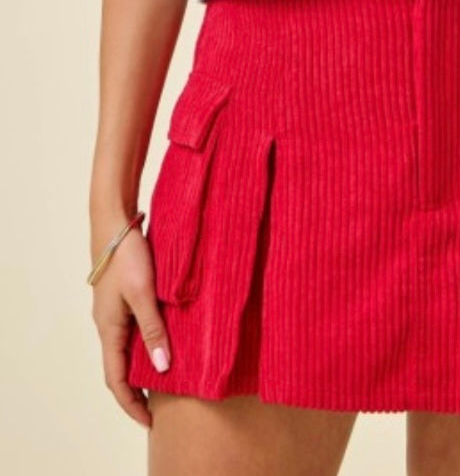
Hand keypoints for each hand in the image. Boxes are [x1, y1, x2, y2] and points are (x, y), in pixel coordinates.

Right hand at [90, 222, 169, 428]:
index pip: (116, 380)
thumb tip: (163, 367)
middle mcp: (108, 325)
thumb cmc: (128, 256)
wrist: (115, 222)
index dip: (131, 403)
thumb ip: (153, 328)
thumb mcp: (144, 293)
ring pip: (126, 351)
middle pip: (120, 369)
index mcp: (109, 329)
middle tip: (160, 409)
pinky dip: (145, 346)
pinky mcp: (122, 299)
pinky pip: (132, 332)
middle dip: (137, 391)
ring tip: (165, 382)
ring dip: (142, 368)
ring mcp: (114, 313)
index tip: (149, 422)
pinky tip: (163, 344)